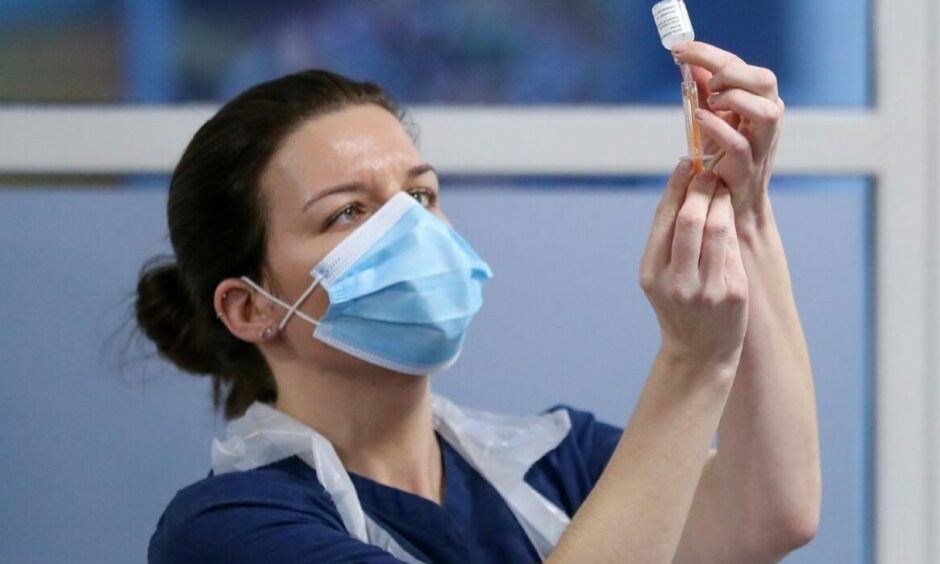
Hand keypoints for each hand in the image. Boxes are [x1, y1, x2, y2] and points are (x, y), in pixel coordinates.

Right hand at [640, 162, 748, 370]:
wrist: (699, 352)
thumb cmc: (678, 306)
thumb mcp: (660, 277)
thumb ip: (667, 239)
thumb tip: (681, 184)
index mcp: (652, 273)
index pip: (664, 218)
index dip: (677, 186)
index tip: (687, 164)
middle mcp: (676, 282)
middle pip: (691, 218)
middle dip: (702, 188)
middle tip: (709, 172)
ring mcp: (707, 289)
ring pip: (718, 228)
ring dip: (722, 201)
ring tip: (722, 189)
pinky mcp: (733, 293)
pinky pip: (734, 248)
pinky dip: (733, 226)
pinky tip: (731, 214)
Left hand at [672, 41, 783, 232]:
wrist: (730, 204)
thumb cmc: (722, 159)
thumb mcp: (714, 119)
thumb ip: (706, 93)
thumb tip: (691, 64)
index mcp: (758, 101)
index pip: (740, 66)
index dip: (709, 54)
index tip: (679, 49)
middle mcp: (766, 119)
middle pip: (764, 80)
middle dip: (731, 72)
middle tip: (705, 81)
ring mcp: (761, 144)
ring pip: (766, 110)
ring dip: (734, 99)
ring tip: (709, 102)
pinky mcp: (748, 168)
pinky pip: (739, 144)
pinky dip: (719, 128)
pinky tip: (699, 120)